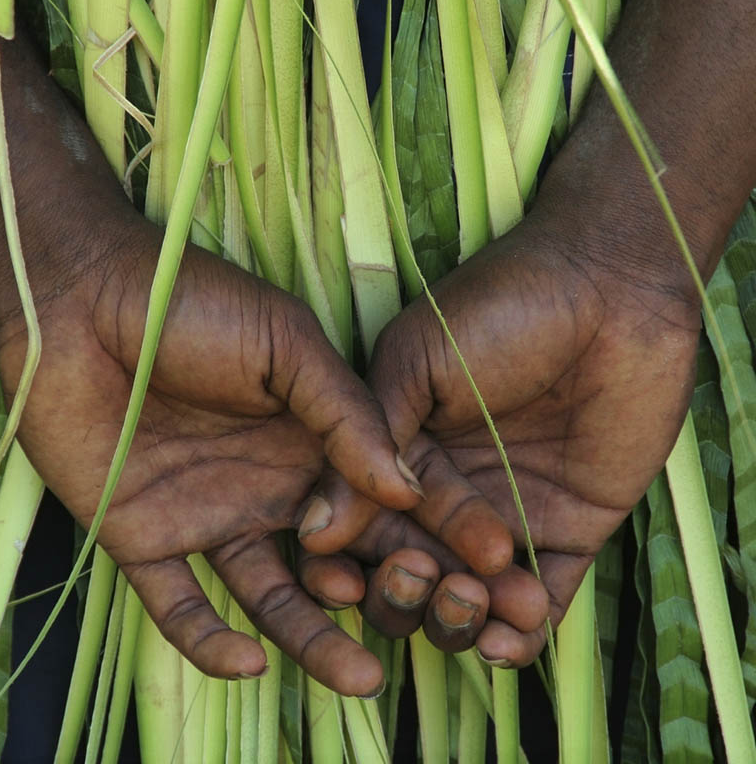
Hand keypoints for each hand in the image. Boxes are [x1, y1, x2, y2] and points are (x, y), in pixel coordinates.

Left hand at [0, 220, 431, 695]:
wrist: (80, 297)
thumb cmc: (192, 304)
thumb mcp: (286, 345)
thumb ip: (345, 413)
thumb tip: (410, 486)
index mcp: (311, 439)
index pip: (385, 499)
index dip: (440, 532)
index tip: (498, 566)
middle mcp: (271, 486)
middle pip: (343, 557)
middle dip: (398, 594)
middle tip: (453, 628)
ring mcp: (211, 516)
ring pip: (273, 594)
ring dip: (316, 637)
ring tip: (365, 677)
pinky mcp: (145, 538)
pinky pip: (181, 605)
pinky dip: (211, 641)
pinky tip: (252, 660)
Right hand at [301, 204, 699, 663]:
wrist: (610, 288)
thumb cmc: (500, 309)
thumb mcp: (416, 361)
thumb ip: (371, 441)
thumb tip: (313, 528)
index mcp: (403, 452)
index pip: (364, 525)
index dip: (345, 562)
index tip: (337, 582)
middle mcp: (449, 492)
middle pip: (410, 569)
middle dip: (405, 592)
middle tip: (418, 575)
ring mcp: (507, 513)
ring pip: (470, 596)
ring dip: (460, 619)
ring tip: (470, 600)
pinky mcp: (567, 529)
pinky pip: (541, 597)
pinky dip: (524, 632)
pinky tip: (511, 636)